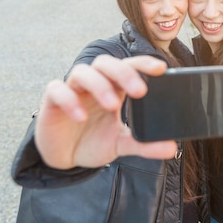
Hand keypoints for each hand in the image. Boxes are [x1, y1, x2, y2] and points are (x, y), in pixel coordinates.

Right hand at [34, 55, 177, 168]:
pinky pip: (57, 90)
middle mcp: (93, 83)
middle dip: (124, 73)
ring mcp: (72, 90)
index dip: (143, 63)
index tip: (161, 69)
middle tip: (140, 91)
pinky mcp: (51, 102)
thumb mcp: (120, 144)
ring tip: (112, 105)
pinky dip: (69, 100)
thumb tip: (171, 148)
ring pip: (83, 72)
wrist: (64, 159)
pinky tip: (81, 116)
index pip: (129, 66)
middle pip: (107, 63)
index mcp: (113, 87)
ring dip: (99, 85)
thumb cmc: (92, 142)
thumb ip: (144, 145)